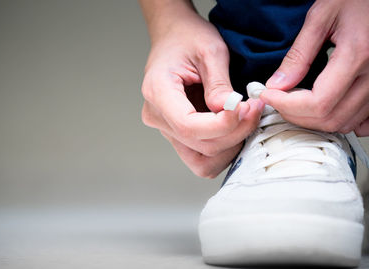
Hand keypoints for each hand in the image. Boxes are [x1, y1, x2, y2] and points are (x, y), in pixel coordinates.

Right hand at [140, 1, 263, 177]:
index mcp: (158, 92)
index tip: (245, 107)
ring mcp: (166, 127)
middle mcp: (157, 115)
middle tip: (254, 109)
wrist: (174, 35)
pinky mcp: (178, 132)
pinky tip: (236, 126)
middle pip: (199, 146)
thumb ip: (220, 84)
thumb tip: (231, 112)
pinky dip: (224, 147)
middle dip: (235, 132)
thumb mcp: (210, 50)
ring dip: (230, 145)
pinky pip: (202, 154)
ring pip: (201, 160)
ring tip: (246, 119)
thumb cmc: (187, 37)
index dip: (222, 125)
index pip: (188, 126)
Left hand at [261, 0, 368, 135]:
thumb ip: (299, 55)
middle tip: (277, 100)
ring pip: (344, 122)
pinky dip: (340, 121)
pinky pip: (363, 121)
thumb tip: (277, 85)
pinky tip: (323, 111)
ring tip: (294, 103)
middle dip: (295, 115)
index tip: (268, 95)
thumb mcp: (321, 17)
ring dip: (314, 120)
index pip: (318, 102)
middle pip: (329, 118)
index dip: (286, 105)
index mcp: (357, 55)